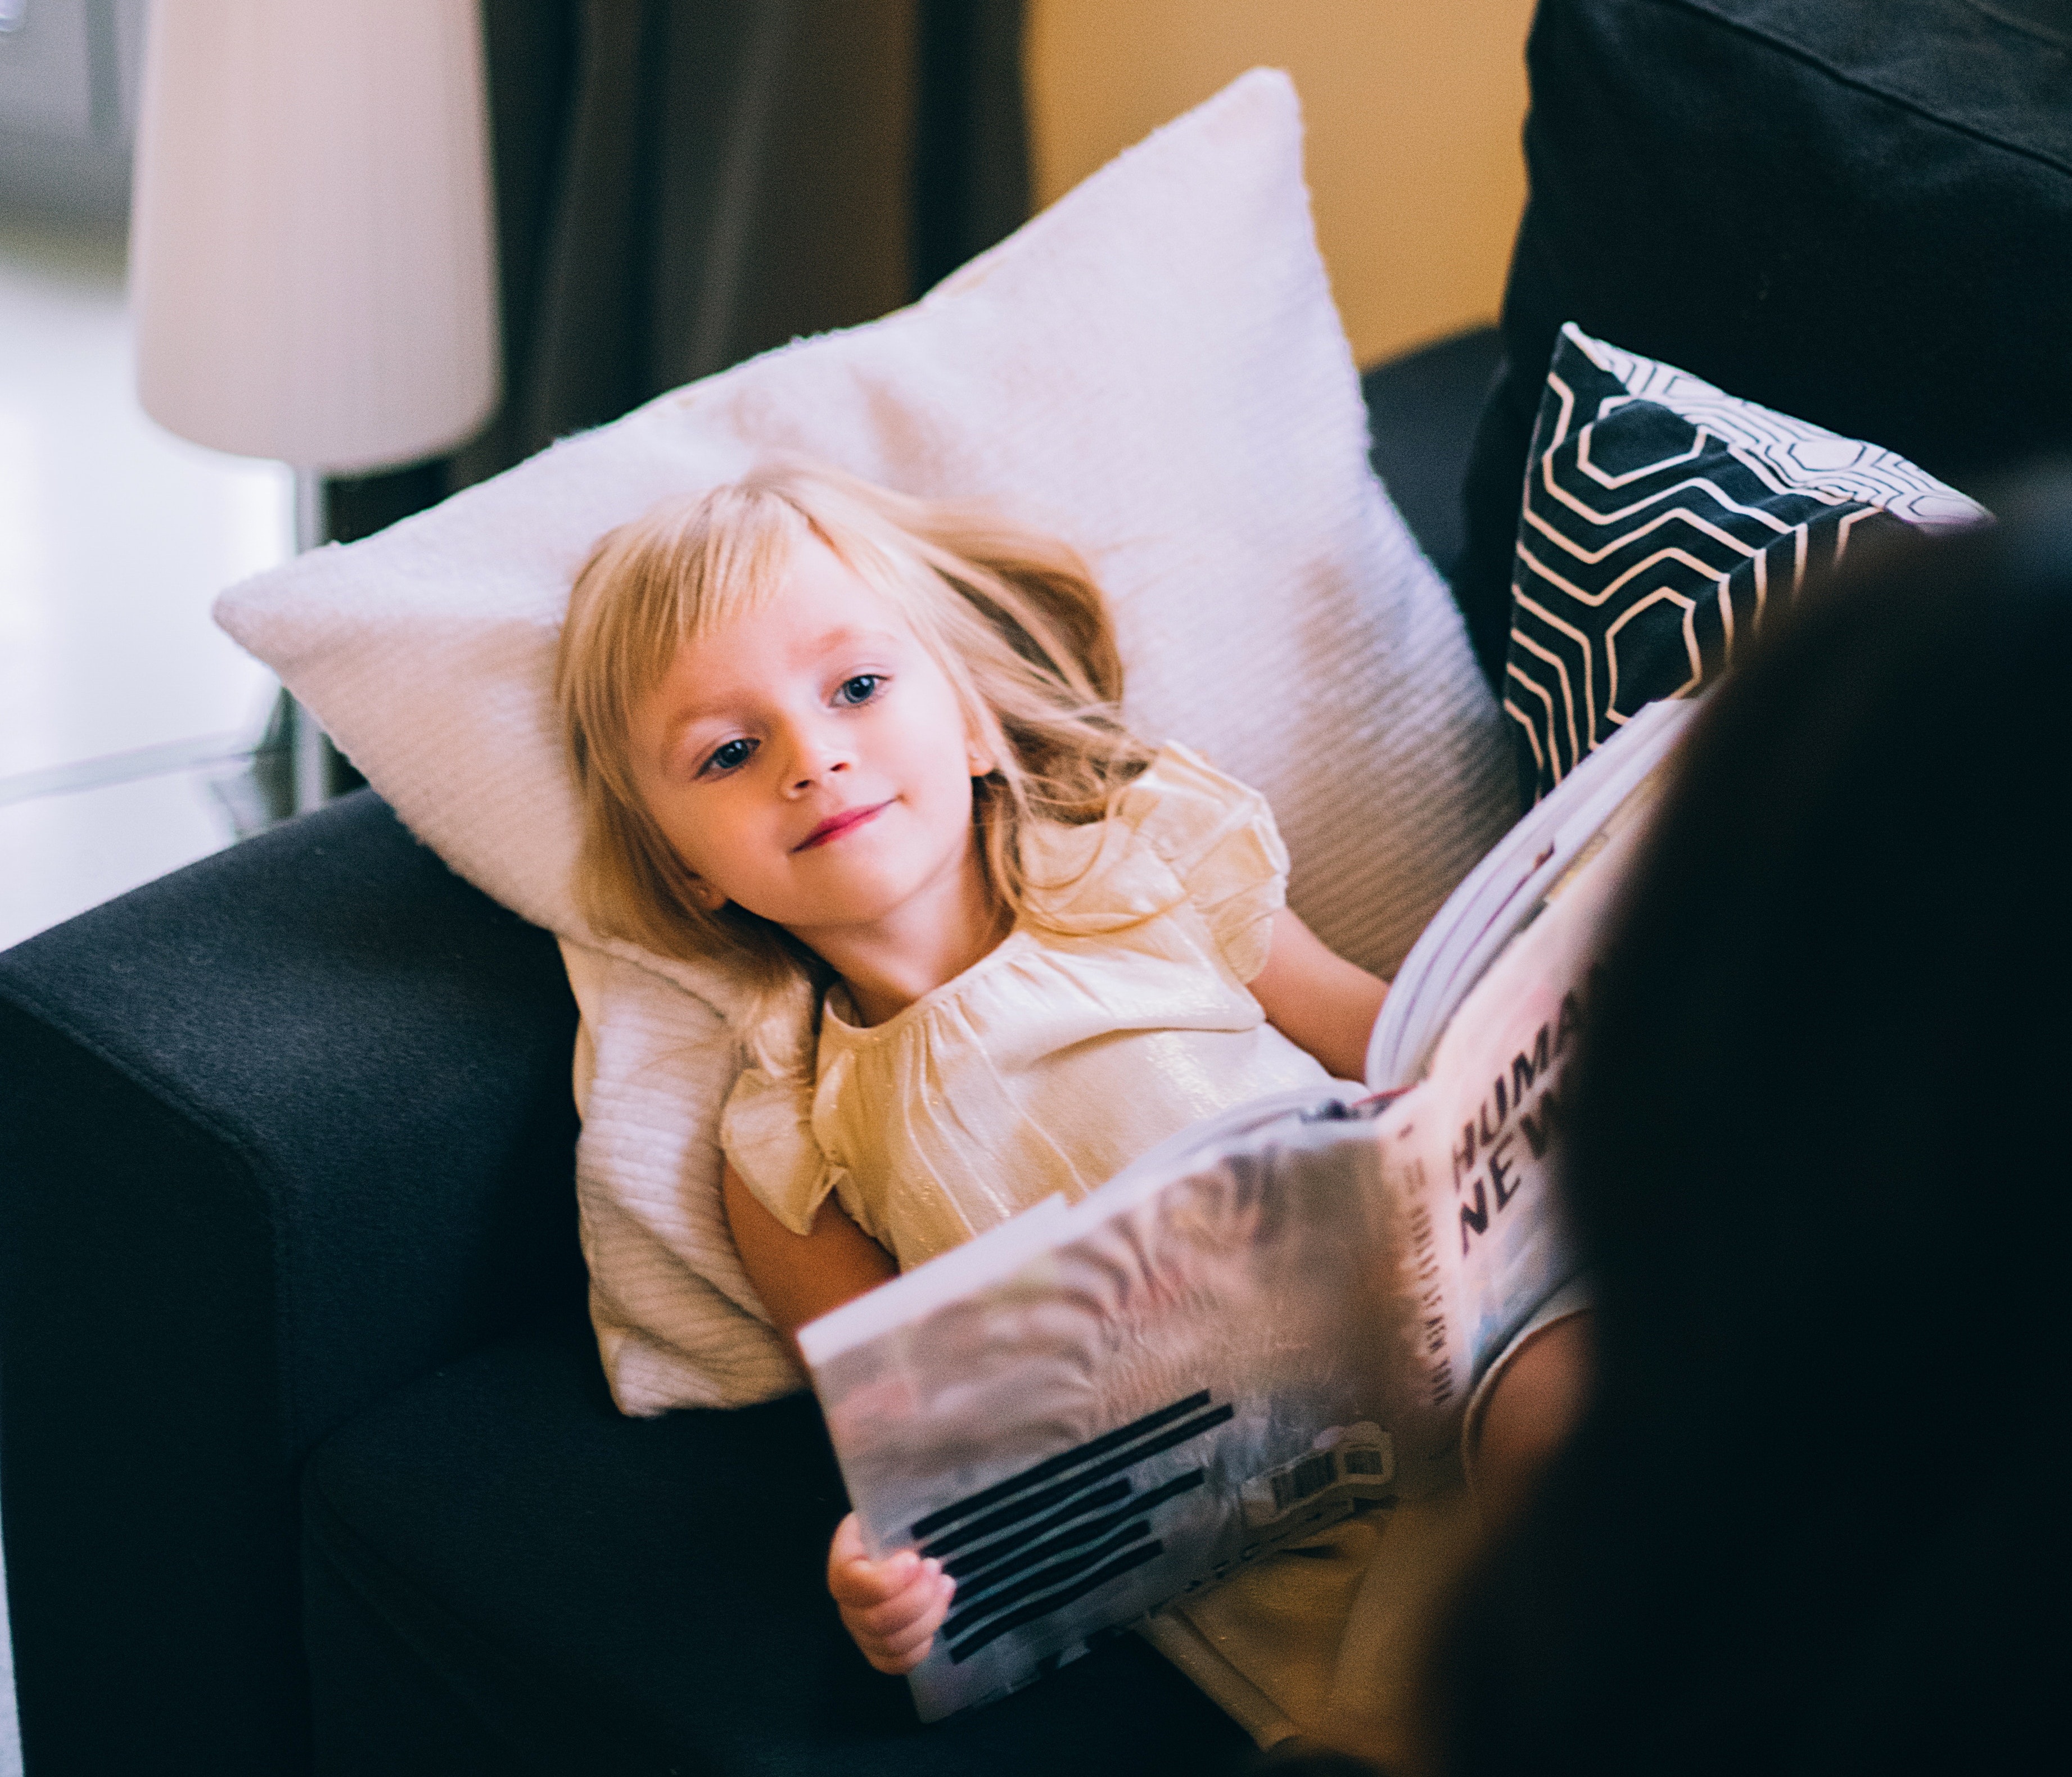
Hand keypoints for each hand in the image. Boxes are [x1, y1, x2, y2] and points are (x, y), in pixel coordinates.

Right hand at [827, 1511, 954, 1674]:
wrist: (904, 1542)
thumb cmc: (901, 1519)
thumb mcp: (894, 1504)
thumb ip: (892, 1499)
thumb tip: (892, 1469)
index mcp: (844, 1562)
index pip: (849, 1583)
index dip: (883, 1581)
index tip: (914, 1559)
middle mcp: (847, 1602)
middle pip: (874, 1621)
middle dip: (915, 1599)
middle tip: (938, 1569)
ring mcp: (862, 1630)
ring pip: (890, 1644)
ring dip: (927, 1617)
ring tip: (947, 1584)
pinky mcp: (881, 1649)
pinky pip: (897, 1663)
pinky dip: (921, 1645)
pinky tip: (938, 1612)